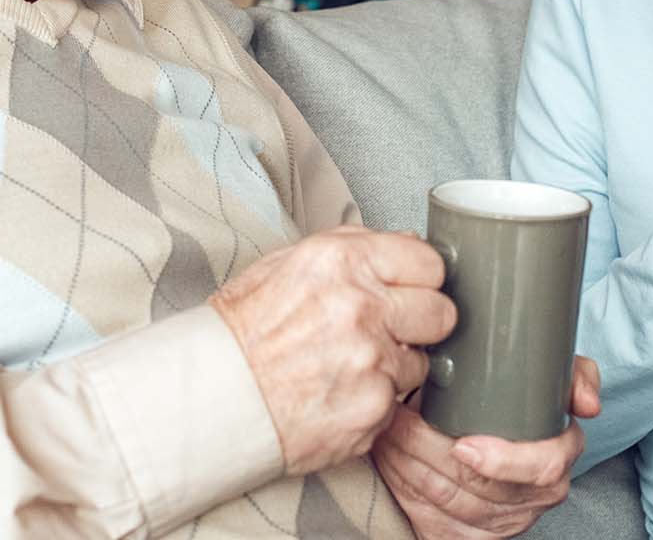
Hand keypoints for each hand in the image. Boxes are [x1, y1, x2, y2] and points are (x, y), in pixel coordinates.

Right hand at [210, 225, 456, 475]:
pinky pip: (396, 403)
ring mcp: (371, 362)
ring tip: (348, 368)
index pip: (430, 263)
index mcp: (343, 261)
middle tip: (389, 331)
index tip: (410, 291)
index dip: (420, 280)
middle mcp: (362, 307)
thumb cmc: (242, 331)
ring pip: (420, 363)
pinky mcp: (373, 410)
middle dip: (420, 323)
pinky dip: (373, 402)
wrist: (210, 397)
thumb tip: (405, 242)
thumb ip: (353, 247)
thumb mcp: (287, 263)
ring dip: (394, 366)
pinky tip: (338, 395)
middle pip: (441, 312)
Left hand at [373, 357, 601, 537]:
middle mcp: (533, 498)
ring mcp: (502, 522)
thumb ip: (572, 377)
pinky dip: (404, 486)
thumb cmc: (514, 406)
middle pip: (480, 485)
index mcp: (557, 459)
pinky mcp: (469, 538)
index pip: (542, 468)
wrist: (486, 436)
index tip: (464, 445)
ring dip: (410, 464)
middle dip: (432, 451)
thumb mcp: (549, 382)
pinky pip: (432, 520)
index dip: (502, 461)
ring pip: (449, 501)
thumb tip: (588, 404)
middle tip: (402, 419)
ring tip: (390, 431)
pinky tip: (392, 459)